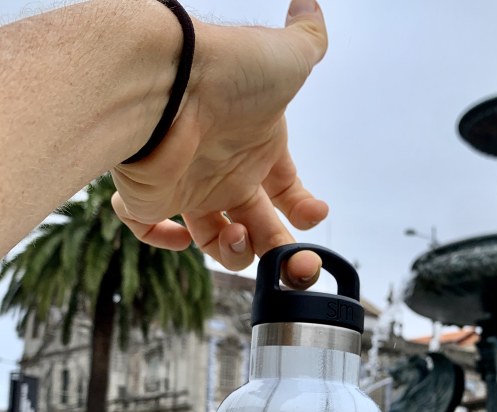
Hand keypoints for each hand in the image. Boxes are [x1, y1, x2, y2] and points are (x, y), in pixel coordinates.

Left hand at [111, 0, 327, 286]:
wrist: (169, 78)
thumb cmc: (231, 72)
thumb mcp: (287, 57)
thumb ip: (308, 40)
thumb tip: (312, 5)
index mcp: (262, 151)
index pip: (290, 194)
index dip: (306, 211)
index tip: (312, 212)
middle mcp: (229, 173)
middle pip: (260, 228)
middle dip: (281, 252)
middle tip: (296, 265)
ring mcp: (191, 186)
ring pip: (215, 241)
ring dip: (236, 255)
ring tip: (240, 237)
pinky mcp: (151, 195)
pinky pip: (148, 228)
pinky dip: (162, 240)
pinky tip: (181, 234)